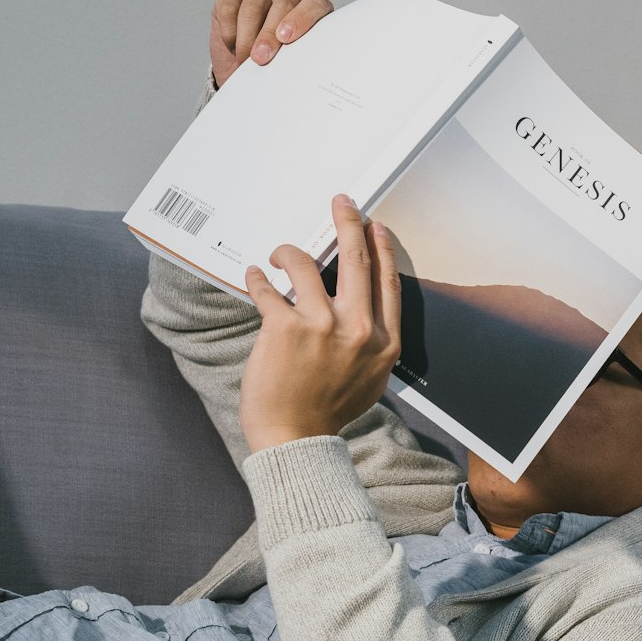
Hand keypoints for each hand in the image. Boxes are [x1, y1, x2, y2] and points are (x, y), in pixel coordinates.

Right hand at [209, 0, 333, 87]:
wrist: (241, 69)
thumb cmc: (274, 66)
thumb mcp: (291, 66)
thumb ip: (299, 59)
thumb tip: (296, 73)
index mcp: (310, 9)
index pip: (315, 4)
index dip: (303, 18)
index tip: (287, 39)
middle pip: (284, 4)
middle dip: (270, 34)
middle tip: (261, 58)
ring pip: (253, 7)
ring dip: (247, 38)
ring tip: (244, 60)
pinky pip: (229, 9)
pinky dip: (229, 32)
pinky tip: (232, 47)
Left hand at [239, 195, 401, 453]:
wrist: (296, 438)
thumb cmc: (328, 411)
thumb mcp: (370, 377)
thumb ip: (372, 341)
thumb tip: (361, 307)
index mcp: (384, 342)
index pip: (387, 282)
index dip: (381, 248)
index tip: (374, 225)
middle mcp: (358, 330)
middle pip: (357, 260)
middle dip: (348, 222)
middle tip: (341, 202)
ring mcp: (322, 326)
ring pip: (307, 264)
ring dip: (290, 252)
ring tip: (280, 254)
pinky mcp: (285, 329)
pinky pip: (268, 288)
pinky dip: (259, 278)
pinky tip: (255, 275)